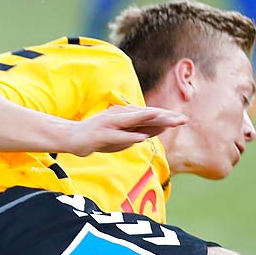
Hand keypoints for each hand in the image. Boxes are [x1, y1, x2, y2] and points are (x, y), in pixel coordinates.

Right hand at [63, 106, 185, 155]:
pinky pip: (119, 135)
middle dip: (164, 117)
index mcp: (124, 116)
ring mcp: (110, 124)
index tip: (183, 119)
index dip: (166, 117)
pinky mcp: (102, 133)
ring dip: (150, 120)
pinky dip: (131, 136)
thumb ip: (139, 130)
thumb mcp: (122, 134)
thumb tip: (161, 128)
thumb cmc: (99, 136)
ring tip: (166, 120)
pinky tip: (143, 137)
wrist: (72, 138)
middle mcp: (119, 116)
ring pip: (133, 121)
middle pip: (145, 116)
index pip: (149, 116)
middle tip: (182, 120)